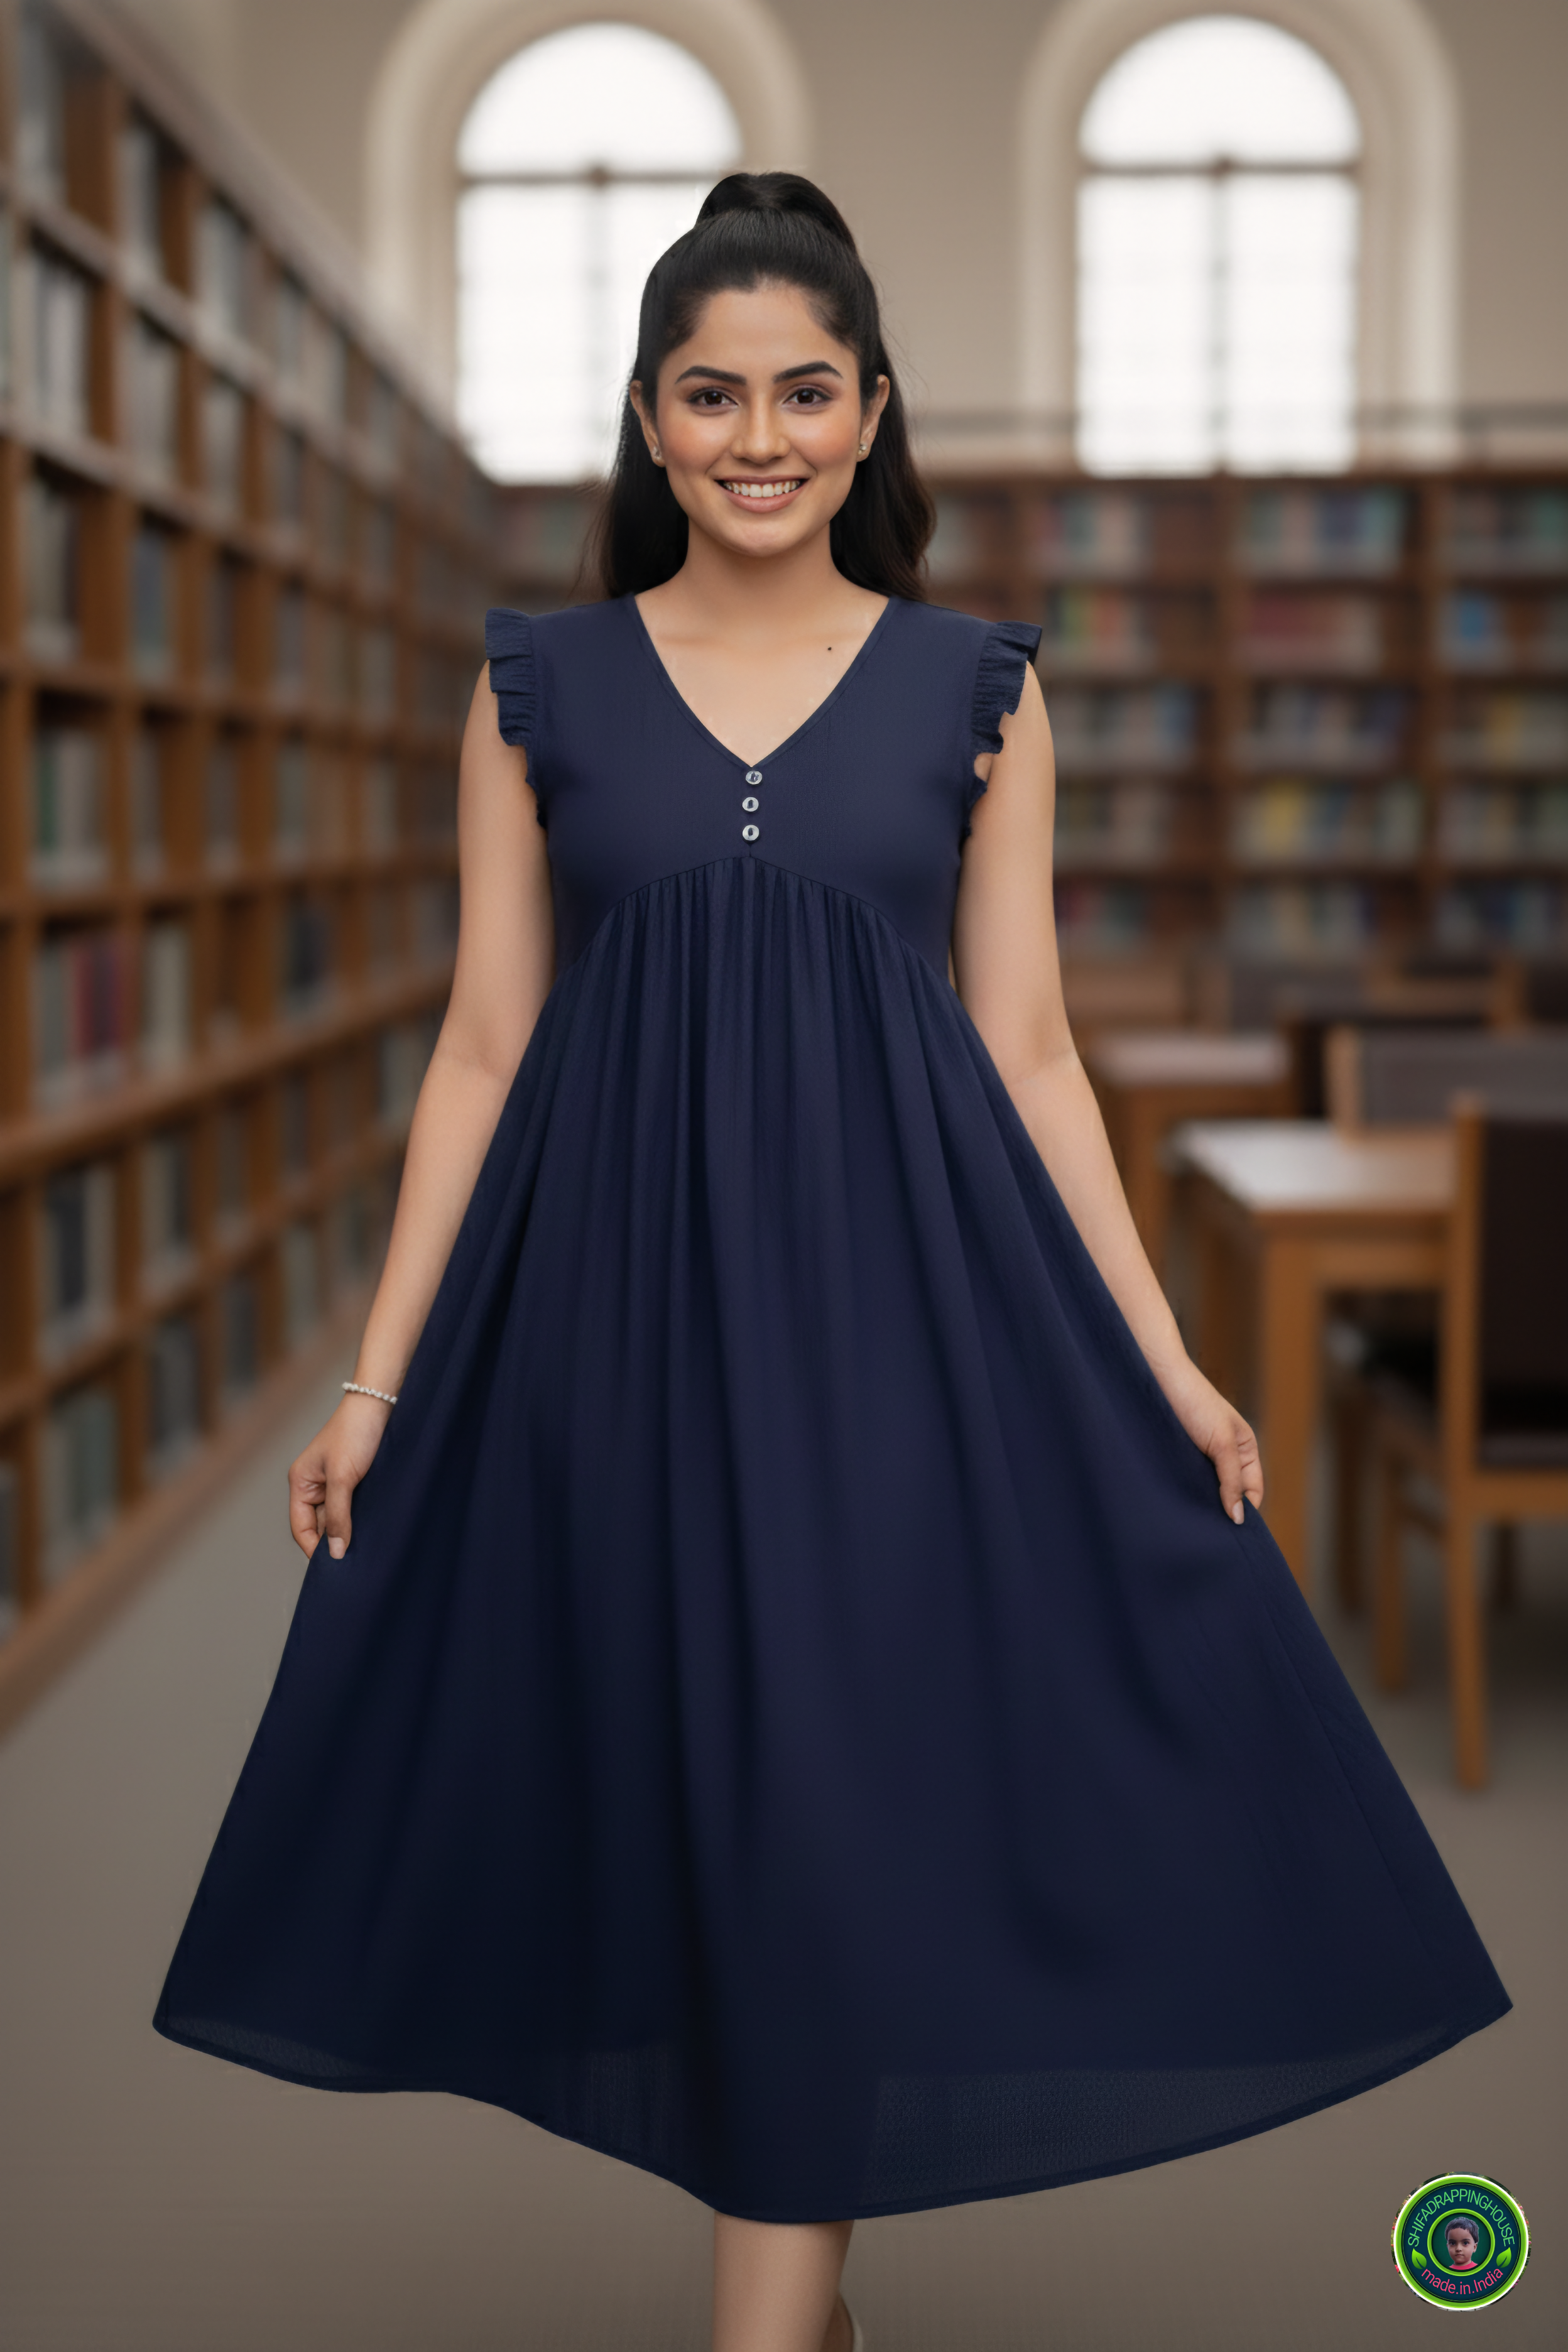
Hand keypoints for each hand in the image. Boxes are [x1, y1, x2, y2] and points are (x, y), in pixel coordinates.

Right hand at [287, 1392, 392, 1558]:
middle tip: (353, 1562)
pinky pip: (352, 1507)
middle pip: (318, 1526)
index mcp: (300, 1483)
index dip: (315, 1550)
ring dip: (348, 1530)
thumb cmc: (355, 1434)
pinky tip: (372, 1528)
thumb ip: (337, 1516)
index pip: (300, 1528)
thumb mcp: (343, 1478)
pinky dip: (359, 1518)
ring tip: (364, 1548)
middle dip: (333, 1542)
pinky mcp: (354, 1480)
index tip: (334, 1568)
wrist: (380, 1404)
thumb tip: (335, 1553)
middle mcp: (314, 1486)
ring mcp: (334, 1483)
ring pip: (336, 1518)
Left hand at [1160, 1364, 1263, 1524]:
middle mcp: (1225, 1454)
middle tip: (1211, 1533)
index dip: (1246, 1509)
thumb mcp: (1222, 1442)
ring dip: (1202, 1502)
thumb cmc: (1195, 1401)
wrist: (1157, 1377)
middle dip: (1223, 1509)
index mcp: (1245, 1448)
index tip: (1232, 1532)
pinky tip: (1177, 1504)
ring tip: (1193, 1522)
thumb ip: (1231, 1480)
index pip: (1253, 1490)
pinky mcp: (1179, 1455)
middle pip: (1231, 1492)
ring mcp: (1201, 1456)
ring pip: (1208, 1489)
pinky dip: (1185, 1492)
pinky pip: (1187, 1481)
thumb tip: (1239, 1518)